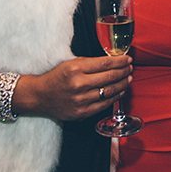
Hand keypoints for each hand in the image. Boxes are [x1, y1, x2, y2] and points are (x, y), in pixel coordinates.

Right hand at [14, 56, 132, 120]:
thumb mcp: (70, 63)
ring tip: (128, 78)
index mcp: (75, 68)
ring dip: (122, 84)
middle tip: (130, 68)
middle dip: (123, 71)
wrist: (40, 96)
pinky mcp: (82, 112)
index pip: (105, 63)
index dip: (120, 61)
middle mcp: (79, 84)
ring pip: (109, 91)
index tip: (127, 59)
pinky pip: (104, 104)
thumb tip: (112, 61)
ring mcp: (81, 100)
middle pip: (110, 76)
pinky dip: (115, 97)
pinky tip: (120, 91)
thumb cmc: (56, 77)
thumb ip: (89, 62)